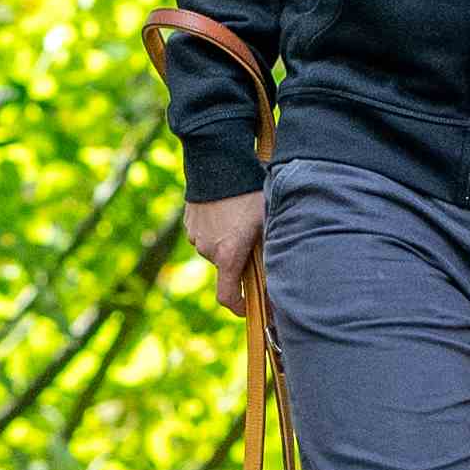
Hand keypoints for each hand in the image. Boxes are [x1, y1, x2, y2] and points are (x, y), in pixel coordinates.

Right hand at [186, 190, 269, 316]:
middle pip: (226, 267)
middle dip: (240, 261)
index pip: (228, 297)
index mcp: (227, 255)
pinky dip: (217, 229)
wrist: (217, 162)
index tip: (251, 307)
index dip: (240, 307)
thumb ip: (270, 251)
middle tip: (257, 243)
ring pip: (216, 249)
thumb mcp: (268, 221)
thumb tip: (280, 275)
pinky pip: (205, 233)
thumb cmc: (249, 193)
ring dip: (228, 243)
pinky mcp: (189, 221)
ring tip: (242, 219)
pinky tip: (229, 210)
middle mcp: (207, 250)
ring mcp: (196, 236)